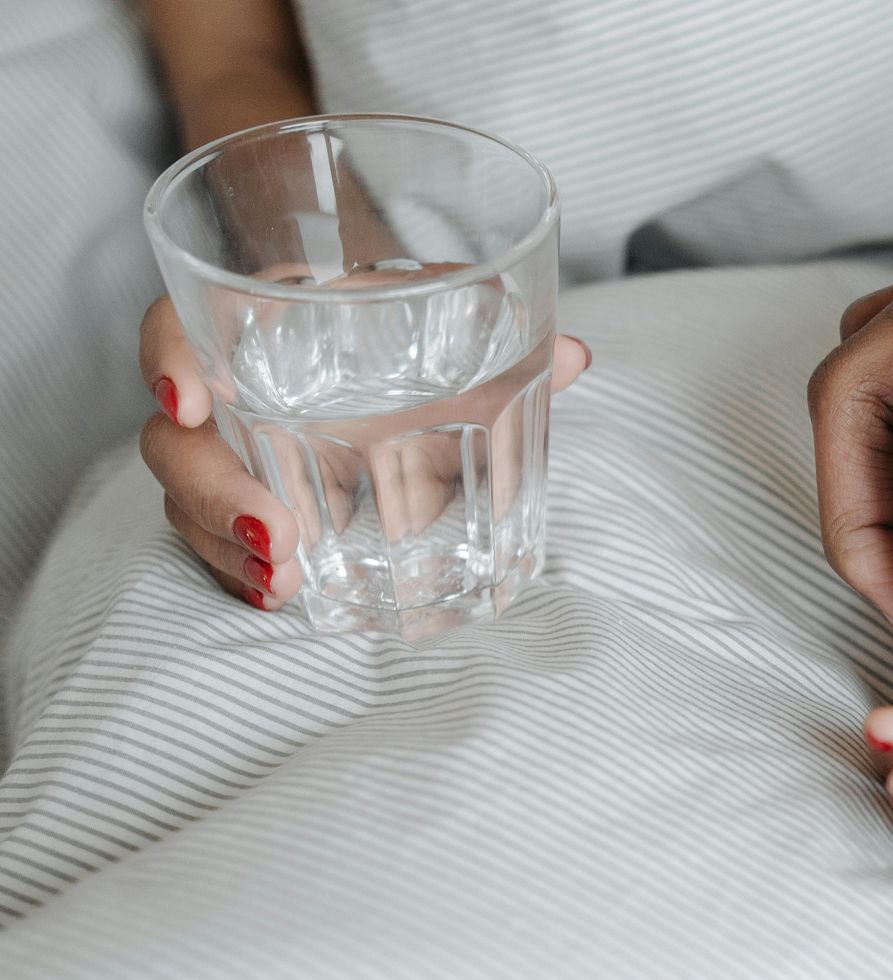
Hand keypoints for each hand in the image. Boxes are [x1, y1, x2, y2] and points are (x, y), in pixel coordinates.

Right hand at [136, 293, 590, 608]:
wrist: (399, 353)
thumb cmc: (410, 327)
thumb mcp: (451, 321)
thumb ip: (501, 331)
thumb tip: (576, 356)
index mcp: (263, 324)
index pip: (180, 325)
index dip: (168, 358)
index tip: (190, 402)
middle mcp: (232, 390)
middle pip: (178, 440)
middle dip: (213, 491)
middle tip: (276, 532)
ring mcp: (236, 456)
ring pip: (194, 503)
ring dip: (228, 548)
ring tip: (282, 583)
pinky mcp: (256, 507)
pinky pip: (224, 545)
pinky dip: (246, 573)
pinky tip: (279, 597)